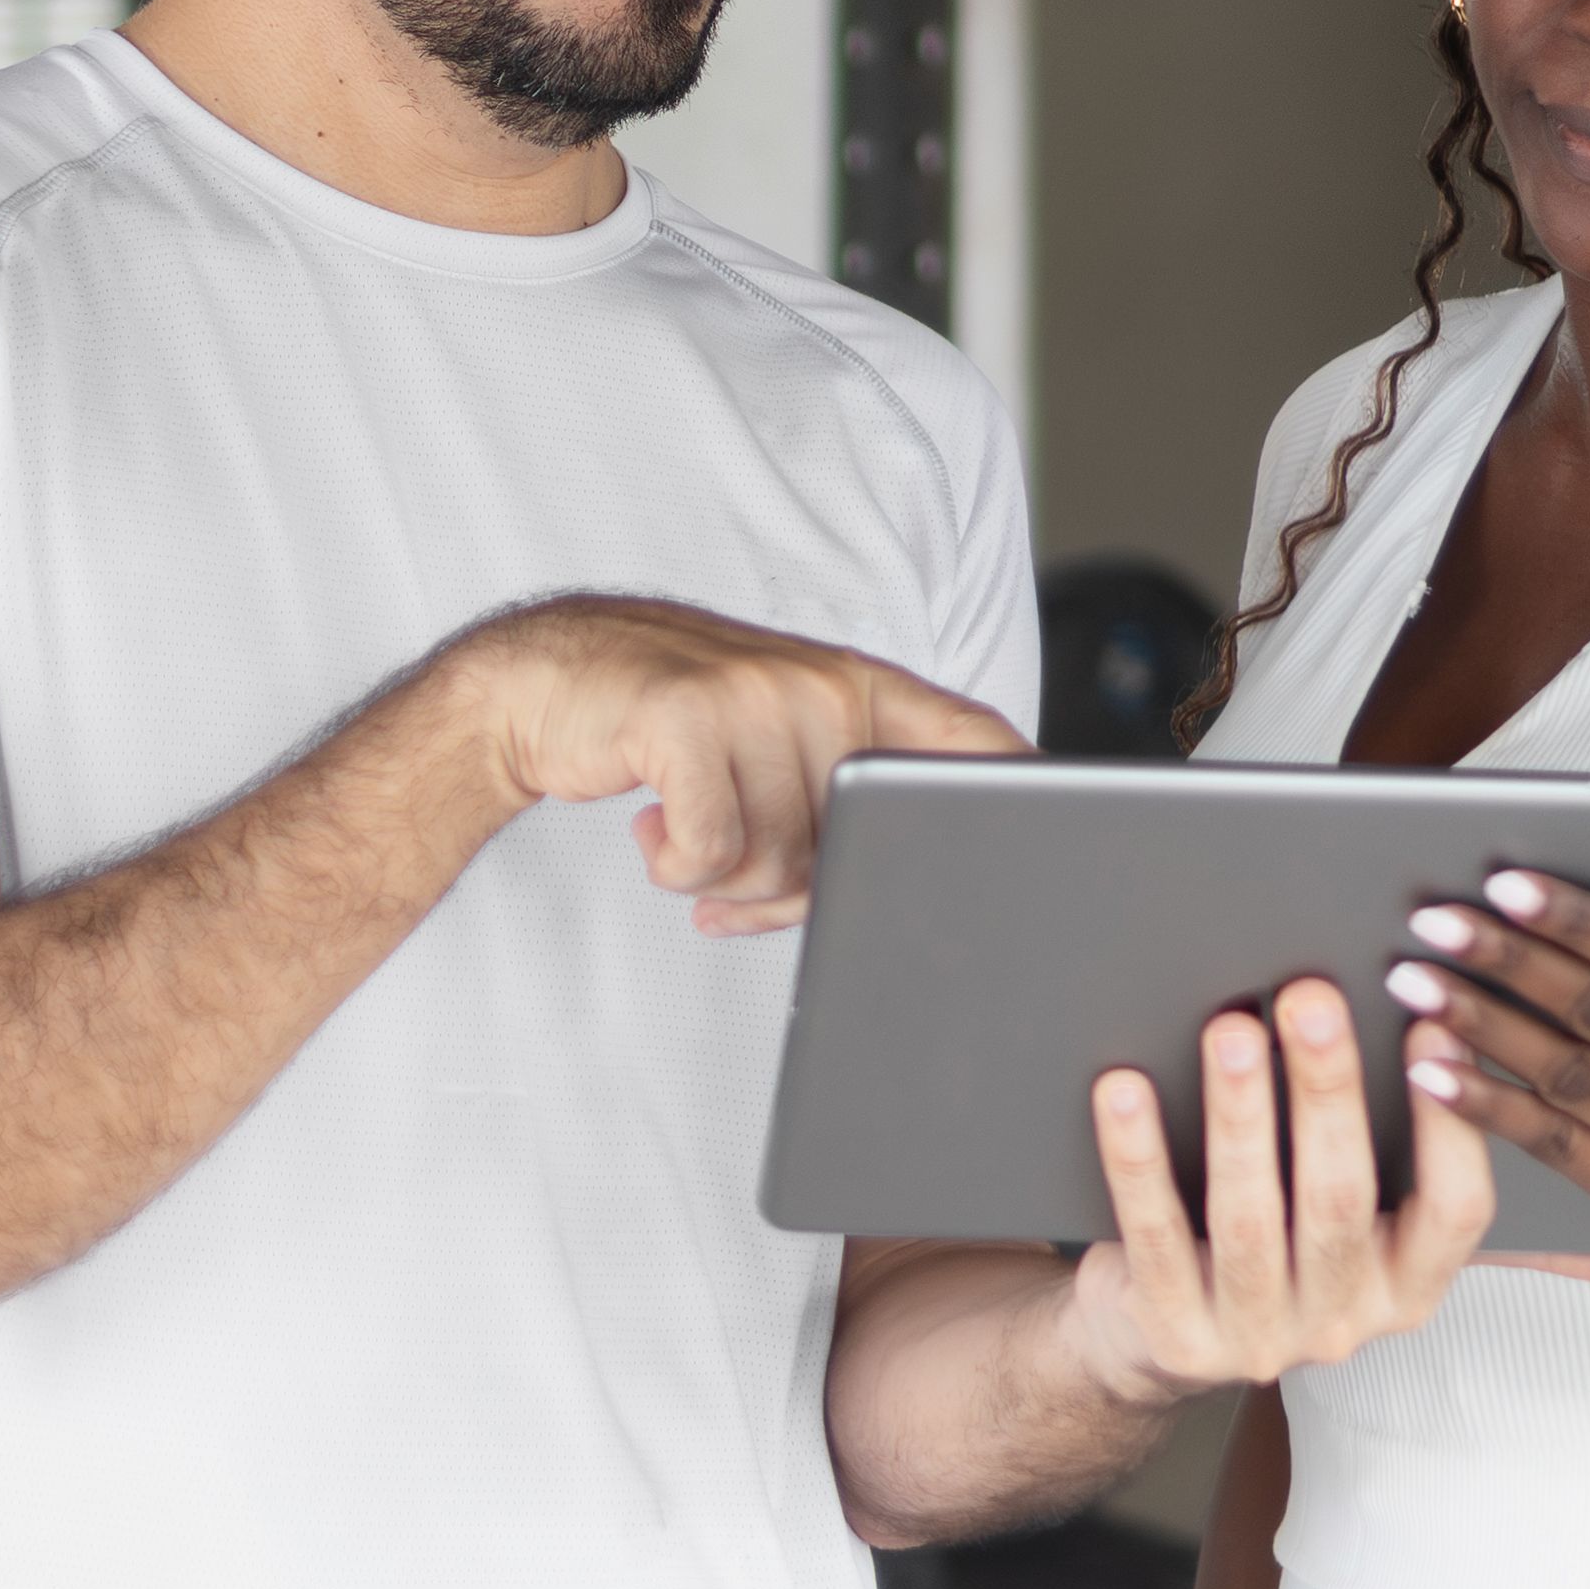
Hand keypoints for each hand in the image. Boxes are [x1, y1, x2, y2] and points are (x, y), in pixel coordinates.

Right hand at [438, 596, 1022, 936]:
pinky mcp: (687, 718)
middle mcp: (819, 684)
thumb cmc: (671, 734)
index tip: (1042, 842)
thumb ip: (840, 811)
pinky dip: (676, 865)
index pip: (971, 736)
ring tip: (683, 831)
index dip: (1018, 789)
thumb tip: (896, 904)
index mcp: (859, 689)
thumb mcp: (772, 752)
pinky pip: (711, 849)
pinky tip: (651, 831)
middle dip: (791, 887)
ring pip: (778, 859)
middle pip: (851, 851)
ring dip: (720, 877)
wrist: (547, 683)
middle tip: (734, 869)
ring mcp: (755, 694)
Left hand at [1059, 979, 1494, 1401]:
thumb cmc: (1253, 1248)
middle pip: (1341, 1197)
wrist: (1145, 1343)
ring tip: (1231, 1032)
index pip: (1457, 1208)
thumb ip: (1355, 1140)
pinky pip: (1155, 1235)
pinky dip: (1139, 1157)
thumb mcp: (1324, 1210)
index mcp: (1404, 1286)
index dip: (1450, 1122)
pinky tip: (1125, 1091)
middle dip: (1327, 1088)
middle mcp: (1344, 1322)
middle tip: (1311, 1000)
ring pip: (1250, 1217)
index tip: (1430, 1029)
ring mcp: (1259, 1338)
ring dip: (1240, 1114)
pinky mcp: (1177, 1337)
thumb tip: (1380, 1012)